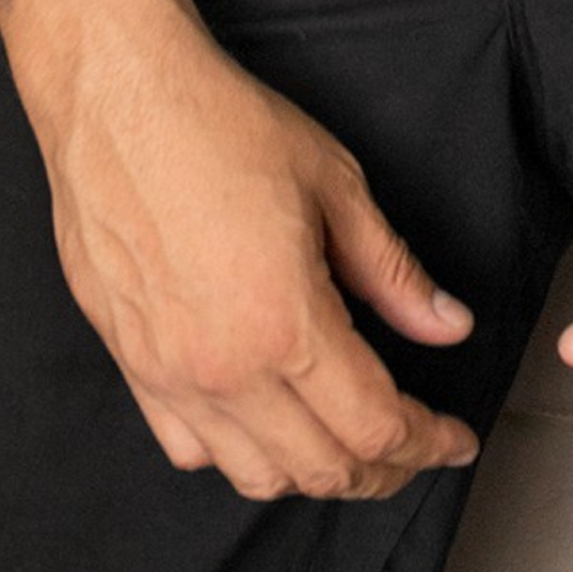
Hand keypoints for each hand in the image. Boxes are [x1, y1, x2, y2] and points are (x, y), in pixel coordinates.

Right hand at [17, 0, 479, 503]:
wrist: (117, 96)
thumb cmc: (220, 125)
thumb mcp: (334, 184)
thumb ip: (392, 271)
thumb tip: (447, 325)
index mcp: (285, 325)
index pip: (375, 426)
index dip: (428, 441)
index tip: (455, 438)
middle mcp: (224, 369)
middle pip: (322, 468)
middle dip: (384, 468)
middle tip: (415, 443)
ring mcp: (170, 374)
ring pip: (255, 475)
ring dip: (314, 472)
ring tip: (348, 442)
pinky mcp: (131, 362)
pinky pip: (188, 447)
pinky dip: (237, 454)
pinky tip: (264, 423)